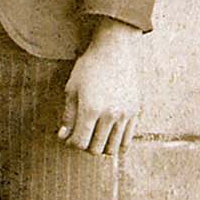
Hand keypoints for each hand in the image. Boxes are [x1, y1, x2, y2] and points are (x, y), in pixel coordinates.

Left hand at [59, 18, 142, 154]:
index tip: (69, 137)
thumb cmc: (89, 67)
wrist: (114, 50)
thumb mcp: (72, 89)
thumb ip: (68, 116)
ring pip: (113, 148)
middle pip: (96, 149)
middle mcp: (110, 115)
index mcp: (91, 109)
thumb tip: (64, 136)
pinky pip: (127, 140)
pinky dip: (117, 144)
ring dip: (102, 148)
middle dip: (86, 147)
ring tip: (95, 139)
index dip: (72, 143)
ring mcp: (125, 114)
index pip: (80, 142)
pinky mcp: (135, 112)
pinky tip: (110, 140)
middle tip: (82, 138)